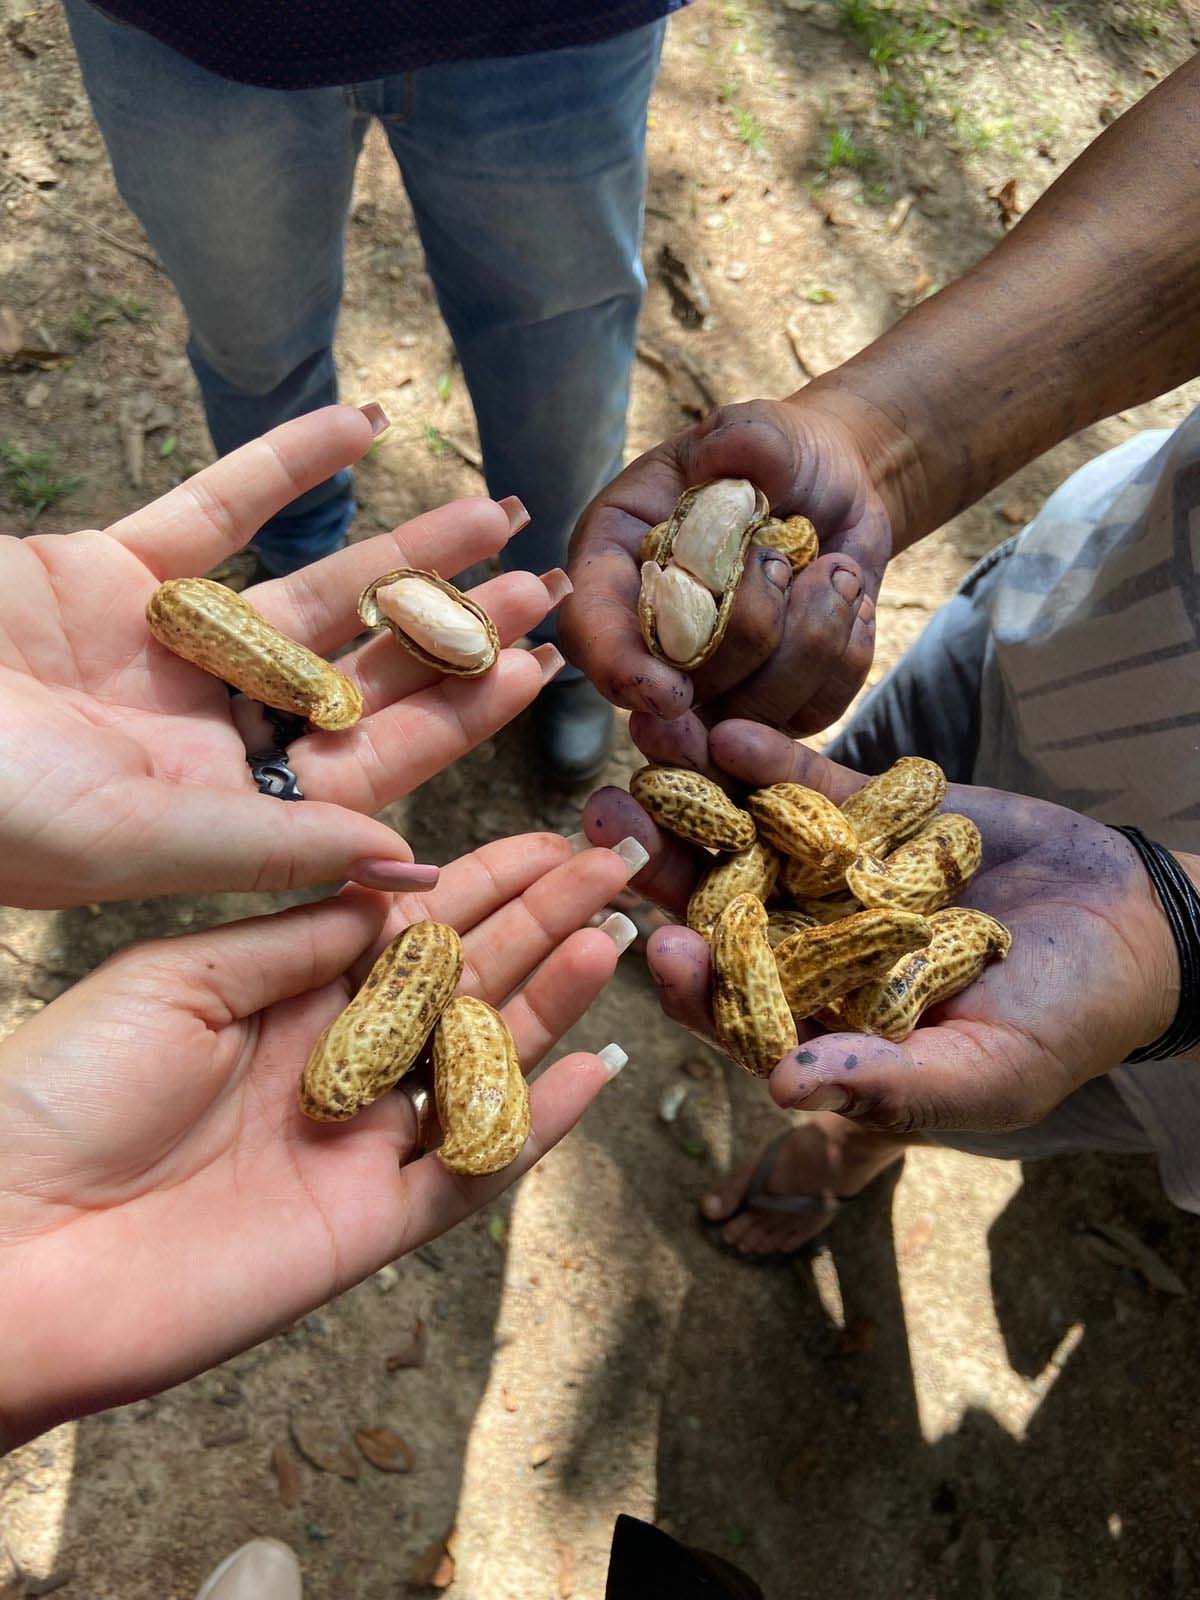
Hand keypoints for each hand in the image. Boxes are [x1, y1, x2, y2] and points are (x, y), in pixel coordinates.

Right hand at [0, 405, 565, 907]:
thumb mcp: (131, 841)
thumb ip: (273, 850)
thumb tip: (413, 872)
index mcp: (229, 805)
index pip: (378, 755)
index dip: (462, 714)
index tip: (541, 669)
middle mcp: (213, 729)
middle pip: (363, 671)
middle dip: (452, 630)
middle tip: (542, 585)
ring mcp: (167, 646)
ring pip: (308, 587)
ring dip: (398, 550)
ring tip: (492, 510)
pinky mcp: (110, 568)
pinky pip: (216, 504)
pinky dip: (286, 463)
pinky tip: (365, 423)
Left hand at [0, 832, 636, 1447]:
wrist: (7, 1247)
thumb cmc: (60, 1094)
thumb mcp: (175, 979)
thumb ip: (294, 943)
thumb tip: (394, 887)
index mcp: (289, 995)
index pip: (411, 928)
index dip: (483, 882)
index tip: (549, 837)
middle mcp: (338, 1063)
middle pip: (463, 985)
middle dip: (538, 925)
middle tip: (611, 869)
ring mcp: (359, 1145)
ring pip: (480, 1067)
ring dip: (551, 1005)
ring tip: (609, 942)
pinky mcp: (367, 1226)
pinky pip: (471, 1173)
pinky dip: (537, 1128)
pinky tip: (595, 1072)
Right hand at [560, 391, 897, 735]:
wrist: (833, 487)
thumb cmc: (776, 457)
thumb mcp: (758, 432)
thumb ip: (744, 441)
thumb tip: (727, 459)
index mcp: (617, 564)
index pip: (590, 632)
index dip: (620, 671)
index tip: (671, 692)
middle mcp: (655, 635)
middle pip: (673, 698)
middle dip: (743, 649)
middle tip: (785, 568)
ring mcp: (715, 680)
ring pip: (750, 714)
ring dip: (811, 638)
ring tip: (830, 569)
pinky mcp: (776, 701)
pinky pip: (812, 714)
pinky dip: (845, 656)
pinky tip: (846, 599)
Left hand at [581, 719, 1181, 1133]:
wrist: (1131, 926)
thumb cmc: (1064, 1026)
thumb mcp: (985, 1074)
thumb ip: (886, 1083)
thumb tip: (781, 1091)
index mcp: (814, 1026)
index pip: (730, 1008)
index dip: (691, 980)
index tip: (662, 941)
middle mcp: (801, 949)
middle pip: (712, 910)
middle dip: (660, 868)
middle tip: (601, 822)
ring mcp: (823, 876)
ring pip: (741, 839)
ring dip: (691, 797)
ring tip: (645, 752)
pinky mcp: (858, 815)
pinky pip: (801, 786)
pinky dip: (766, 759)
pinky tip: (723, 729)